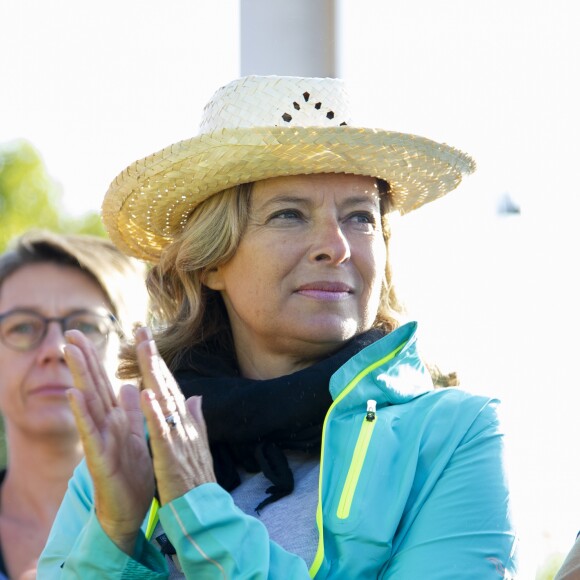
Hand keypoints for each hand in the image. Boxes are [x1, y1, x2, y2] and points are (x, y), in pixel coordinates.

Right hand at [64, 330, 154, 554]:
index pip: (103, 382)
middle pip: (92, 386)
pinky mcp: (100, 457)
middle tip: (70, 333)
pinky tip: (73, 395)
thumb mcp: (134, 435)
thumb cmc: (131, 472)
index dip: (95, 358)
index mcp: (114, 418)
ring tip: (69, 352)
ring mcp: (100, 439)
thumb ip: (129, 411)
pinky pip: (91, 433)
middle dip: (82, 359)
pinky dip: (82, 414)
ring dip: (79, 376)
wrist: (129, 508)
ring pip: (88, 403)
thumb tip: (129, 384)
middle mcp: (104, 424)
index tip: (84, 334)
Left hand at [135, 327, 215, 504]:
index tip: (147, 340)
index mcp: (184, 421)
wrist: (204, 509)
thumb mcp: (195, 443)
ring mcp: (179, 437)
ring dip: (154, 373)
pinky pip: (162, 430)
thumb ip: (195, 418)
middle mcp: (183, 423)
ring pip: (165, 399)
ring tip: (144, 349)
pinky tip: (146, 394)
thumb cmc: (195, 478)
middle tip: (142, 331)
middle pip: (166, 384)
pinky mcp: (172, 455)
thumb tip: (196, 397)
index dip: (157, 362)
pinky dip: (155, 411)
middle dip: (154, 356)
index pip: (169, 385)